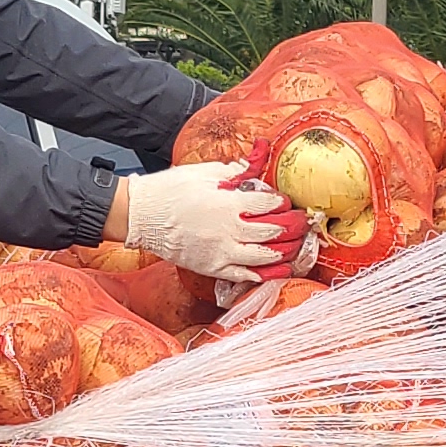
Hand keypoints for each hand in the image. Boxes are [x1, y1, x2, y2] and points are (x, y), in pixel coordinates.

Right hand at [113, 163, 305, 280]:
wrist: (142, 215)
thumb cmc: (170, 190)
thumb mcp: (205, 171)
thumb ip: (234, 172)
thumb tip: (252, 170)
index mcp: (230, 203)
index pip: (270, 203)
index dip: (283, 203)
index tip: (286, 202)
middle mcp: (230, 229)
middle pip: (274, 230)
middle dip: (293, 227)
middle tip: (303, 224)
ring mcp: (222, 252)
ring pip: (265, 256)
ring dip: (286, 252)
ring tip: (296, 248)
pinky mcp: (212, 268)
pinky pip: (244, 275)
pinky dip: (264, 274)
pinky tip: (278, 271)